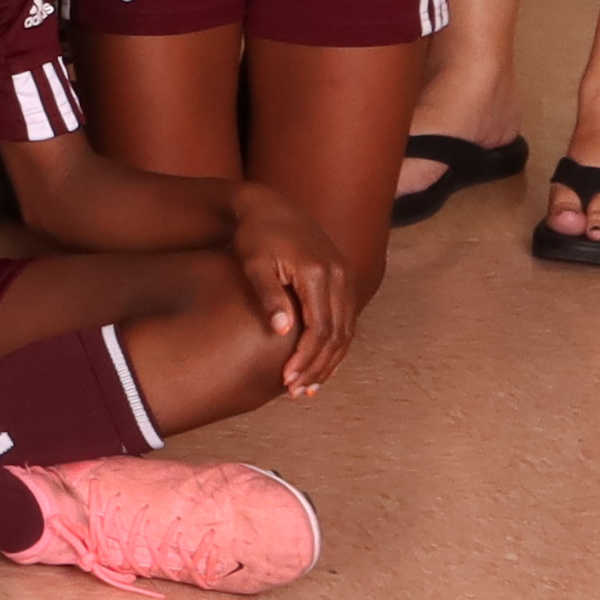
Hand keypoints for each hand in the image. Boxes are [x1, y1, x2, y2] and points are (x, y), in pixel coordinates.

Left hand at [228, 191, 364, 394]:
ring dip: (329, 361)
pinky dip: (335, 345)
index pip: (319, 328)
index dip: (305, 358)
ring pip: (345, 331)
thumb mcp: (254, 264)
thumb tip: (281, 332)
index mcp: (317, 272)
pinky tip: (320, 365)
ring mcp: (345, 276)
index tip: (287, 380)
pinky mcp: (344, 278)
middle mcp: (339, 275)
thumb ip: (268, 296)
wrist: (269, 207)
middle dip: (317, 367)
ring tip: (308, 387)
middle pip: (336, 334)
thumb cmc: (255, 237)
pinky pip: (345, 319)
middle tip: (296, 392)